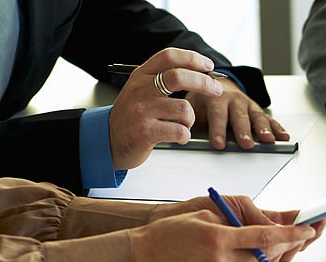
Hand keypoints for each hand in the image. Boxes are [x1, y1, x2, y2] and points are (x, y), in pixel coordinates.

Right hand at [109, 48, 224, 169]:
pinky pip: (180, 131)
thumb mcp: (141, 91)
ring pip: (184, 109)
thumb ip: (162, 80)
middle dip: (205, 83)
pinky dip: (185, 136)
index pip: (169, 57)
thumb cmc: (132, 117)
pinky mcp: (145, 132)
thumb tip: (200, 73)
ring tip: (182, 125)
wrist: (108, 141)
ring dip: (191, 120)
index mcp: (141, 76)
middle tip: (217, 91)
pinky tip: (177, 136)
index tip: (209, 67)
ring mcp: (142, 110)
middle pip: (179, 77)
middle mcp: (140, 89)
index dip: (193, 59)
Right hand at [131, 205, 318, 261]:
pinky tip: (253, 259)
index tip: (309, 230)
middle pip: (268, 256)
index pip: (266, 237)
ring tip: (272, 244)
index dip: (292, 234)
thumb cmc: (168, 234)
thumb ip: (237, 220)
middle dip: (286, 245)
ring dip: (270, 258)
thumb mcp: (204, 214)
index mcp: (219, 239)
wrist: (141, 258)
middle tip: (297, 235)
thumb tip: (267, 225)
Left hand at [187, 77, 289, 149]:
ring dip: (263, 129)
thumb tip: (180, 133)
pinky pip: (269, 119)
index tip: (219, 144)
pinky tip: (283, 136)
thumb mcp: (191, 104)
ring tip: (268, 141)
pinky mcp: (257, 110)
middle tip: (246, 144)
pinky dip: (277, 128)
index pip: (217, 115)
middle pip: (239, 117)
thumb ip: (188, 118)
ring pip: (257, 117)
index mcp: (215, 97)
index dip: (218, 130)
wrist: (215, 82)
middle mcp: (233, 99)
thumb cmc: (202, 98)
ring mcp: (248, 104)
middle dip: (243, 131)